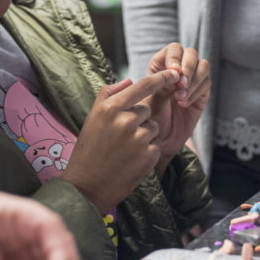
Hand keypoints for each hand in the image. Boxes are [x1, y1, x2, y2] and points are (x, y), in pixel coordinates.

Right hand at [62, 69, 179, 212]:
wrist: (86, 186)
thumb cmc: (89, 148)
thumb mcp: (93, 117)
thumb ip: (109, 94)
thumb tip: (130, 80)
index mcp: (110, 108)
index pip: (142, 86)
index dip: (161, 77)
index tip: (173, 73)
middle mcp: (125, 121)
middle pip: (147, 110)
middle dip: (139, 120)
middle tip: (120, 136)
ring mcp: (138, 139)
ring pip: (153, 127)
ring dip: (144, 136)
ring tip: (124, 149)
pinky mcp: (148, 157)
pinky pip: (156, 145)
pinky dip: (147, 151)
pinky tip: (131, 160)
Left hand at [141, 43, 210, 175]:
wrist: (159, 141)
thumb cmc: (148, 119)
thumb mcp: (149, 100)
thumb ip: (161, 84)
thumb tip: (176, 73)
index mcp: (161, 66)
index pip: (173, 50)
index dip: (175, 57)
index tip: (174, 72)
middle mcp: (178, 70)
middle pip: (191, 53)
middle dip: (188, 67)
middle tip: (181, 85)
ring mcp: (192, 81)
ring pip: (203, 66)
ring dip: (194, 80)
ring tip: (180, 97)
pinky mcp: (202, 93)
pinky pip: (207, 83)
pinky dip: (197, 91)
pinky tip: (185, 104)